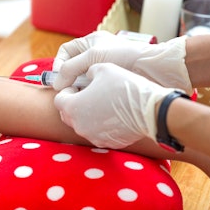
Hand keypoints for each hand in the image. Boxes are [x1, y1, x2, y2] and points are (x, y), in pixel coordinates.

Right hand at [53, 31, 191, 94]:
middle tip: (68, 89)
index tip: (60, 79)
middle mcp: (96, 52)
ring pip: (82, 78)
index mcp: (91, 41)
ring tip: (81, 94)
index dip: (59, 64)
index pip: (66, 51)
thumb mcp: (93, 57)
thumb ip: (70, 68)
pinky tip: (92, 96)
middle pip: (73, 65)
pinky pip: (94, 86)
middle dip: (68, 78)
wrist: (153, 68)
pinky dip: (90, 91)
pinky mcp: (111, 79)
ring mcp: (103, 66)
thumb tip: (57, 84)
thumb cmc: (125, 56)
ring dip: (79, 86)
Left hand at [54, 63, 174, 148]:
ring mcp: (92, 136)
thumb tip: (86, 76)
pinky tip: (112, 114)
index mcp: (72, 107)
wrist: (150, 109)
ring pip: (81, 124)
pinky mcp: (106, 143)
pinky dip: (99, 124)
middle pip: (67, 114)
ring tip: (101, 103)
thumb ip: (86, 72)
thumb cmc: (123, 86)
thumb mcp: (101, 67)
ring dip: (86, 114)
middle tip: (87, 94)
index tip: (78, 86)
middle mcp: (78, 125)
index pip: (59, 100)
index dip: (67, 91)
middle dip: (73, 104)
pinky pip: (96, 132)